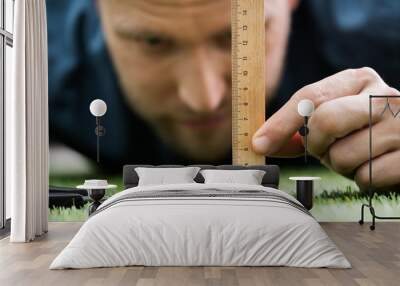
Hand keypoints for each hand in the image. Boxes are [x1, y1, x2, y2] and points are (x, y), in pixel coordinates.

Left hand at [252, 67, 399, 190]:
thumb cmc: (364, 132)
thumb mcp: (334, 120)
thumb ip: (298, 129)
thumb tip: (260, 142)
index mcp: (359, 80)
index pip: (310, 97)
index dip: (280, 123)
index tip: (259, 144)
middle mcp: (384, 95)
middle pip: (325, 121)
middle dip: (317, 145)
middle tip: (327, 150)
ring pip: (343, 155)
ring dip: (341, 166)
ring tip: (357, 157)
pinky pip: (367, 177)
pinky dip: (362, 179)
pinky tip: (375, 168)